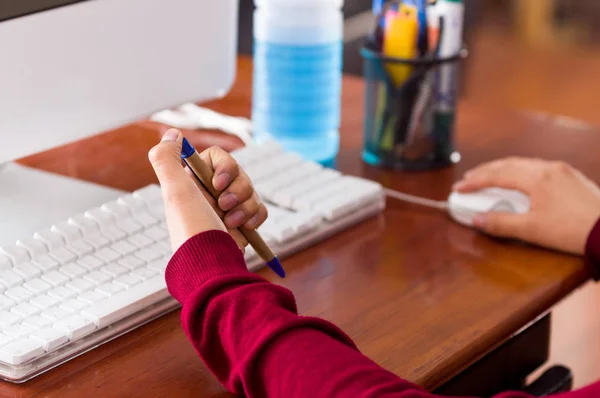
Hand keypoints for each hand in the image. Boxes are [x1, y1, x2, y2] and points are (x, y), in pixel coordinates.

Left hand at [148, 129, 267, 251]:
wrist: (212, 266)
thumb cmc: (193, 229)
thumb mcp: (175, 192)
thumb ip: (166, 158)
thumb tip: (171, 134)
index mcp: (193, 183)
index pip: (218, 157)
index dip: (224, 167)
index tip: (217, 183)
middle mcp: (210, 194)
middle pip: (239, 173)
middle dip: (237, 189)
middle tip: (224, 206)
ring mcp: (228, 209)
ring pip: (251, 190)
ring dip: (245, 205)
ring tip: (232, 223)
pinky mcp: (243, 223)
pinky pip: (260, 208)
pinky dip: (256, 217)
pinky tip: (245, 228)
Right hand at [453, 157, 599, 254]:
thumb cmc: (574, 230)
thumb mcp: (532, 230)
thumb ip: (501, 223)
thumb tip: (477, 219)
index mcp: (536, 178)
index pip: (496, 175)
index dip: (474, 182)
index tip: (459, 188)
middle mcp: (548, 168)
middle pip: (508, 164)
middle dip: (486, 171)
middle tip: (469, 180)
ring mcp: (563, 171)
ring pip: (525, 163)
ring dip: (503, 170)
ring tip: (490, 178)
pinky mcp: (573, 178)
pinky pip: (539, 168)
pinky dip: (521, 172)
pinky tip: (519, 181)